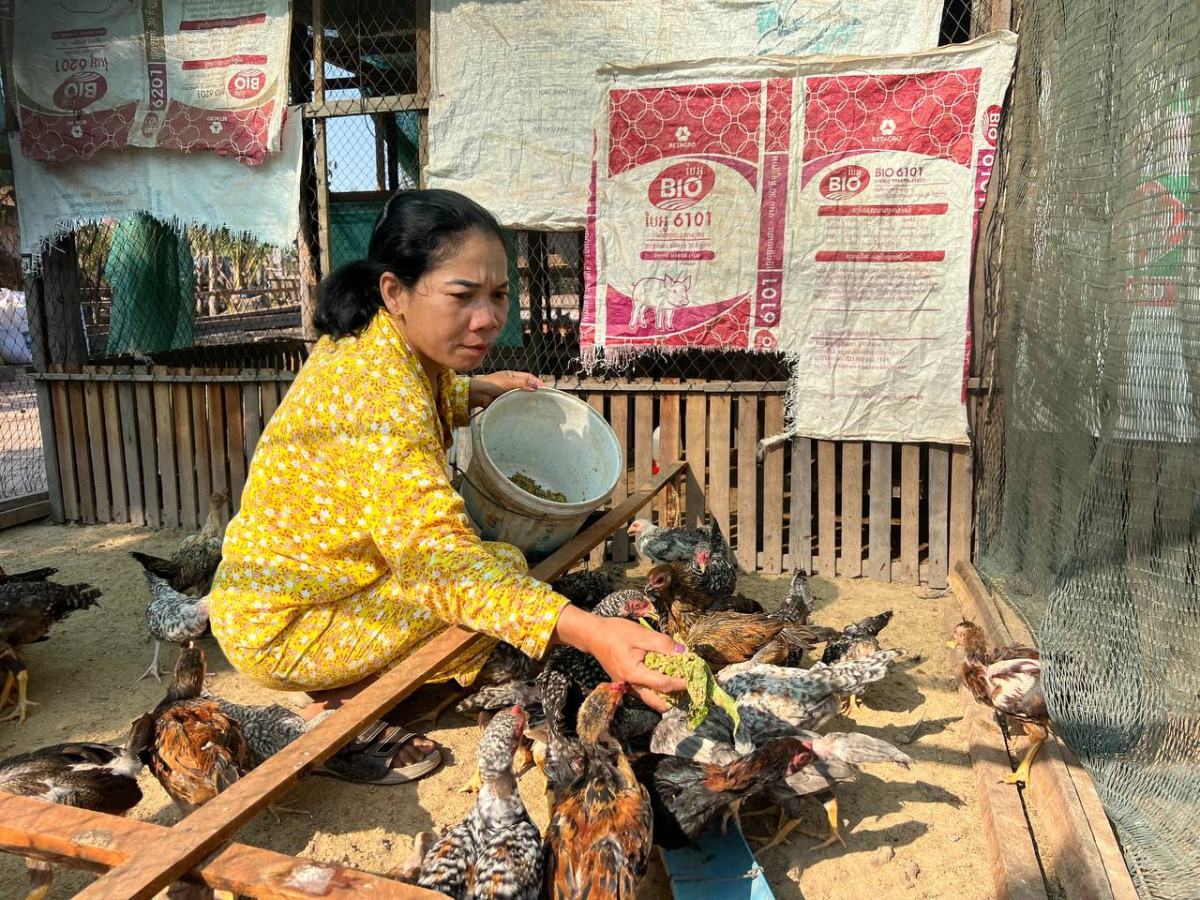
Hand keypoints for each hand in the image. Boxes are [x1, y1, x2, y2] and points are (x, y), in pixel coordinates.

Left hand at [468, 371, 542, 409]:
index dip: (537, 382)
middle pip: (526, 386)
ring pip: (521, 395)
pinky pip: (515, 402)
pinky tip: (526, 409)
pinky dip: (521, 405)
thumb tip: (536, 387)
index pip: (528, 377)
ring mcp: (509, 393)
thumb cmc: (491, 384)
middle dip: (534, 391)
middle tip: (544, 398)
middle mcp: (512, 383)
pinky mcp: (506, 401)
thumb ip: (522, 383)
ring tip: (537, 404)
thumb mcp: (508, 381)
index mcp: (513, 375)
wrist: (478, 394)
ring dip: (528, 398)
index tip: (545, 388)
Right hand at [554, 606, 686, 711]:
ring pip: (650, 699)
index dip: (681, 683)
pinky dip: (655, 689)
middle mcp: (630, 685)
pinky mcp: (625, 682)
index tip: (695, 679)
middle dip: (674, 699)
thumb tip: (683, 653)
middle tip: (688, 691)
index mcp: (634, 673)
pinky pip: (643, 692)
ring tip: (679, 685)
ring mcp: (626, 686)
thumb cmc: (615, 632)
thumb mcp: (640, 634)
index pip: (663, 684)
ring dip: (665, 696)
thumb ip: (663, 644)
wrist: (593, 635)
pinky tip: (664, 679)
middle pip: (656, 702)